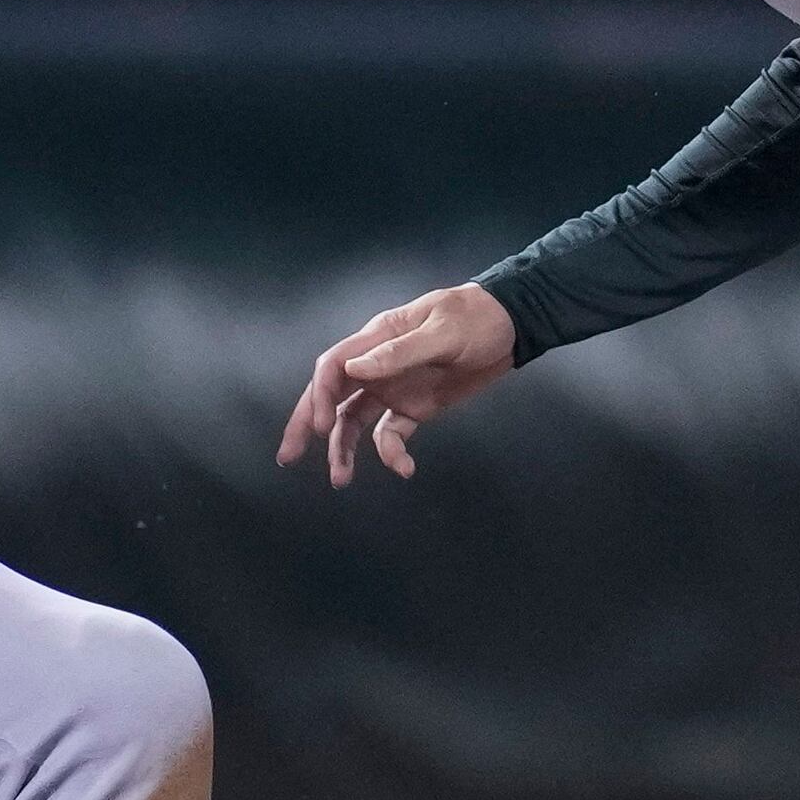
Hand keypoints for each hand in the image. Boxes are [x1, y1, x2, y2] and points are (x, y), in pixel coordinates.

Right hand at [275, 285, 516, 487]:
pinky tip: (404, 469)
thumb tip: (354, 371)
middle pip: (331, 396)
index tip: (323, 428)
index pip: (333, 367)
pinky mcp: (414, 409)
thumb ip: (398, 352)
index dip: (321, 396)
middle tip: (288, 456)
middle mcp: (376, 366)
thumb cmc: (475, 319)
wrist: (511, 328)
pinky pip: (391, 434)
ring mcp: (393, 389)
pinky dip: (391, 453)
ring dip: (343, 449)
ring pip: (354, 421)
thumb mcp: (441, 332)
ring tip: (341, 480)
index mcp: (377, 339)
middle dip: (308, 424)